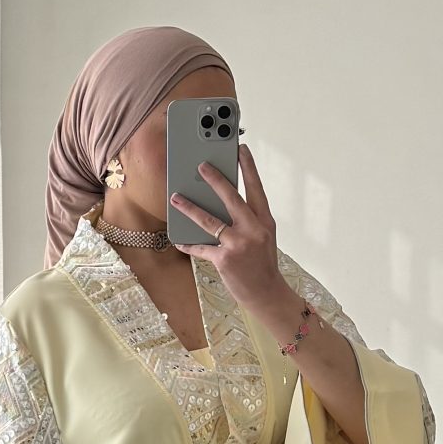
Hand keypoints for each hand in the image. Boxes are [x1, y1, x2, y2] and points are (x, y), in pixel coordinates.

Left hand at [169, 144, 286, 317]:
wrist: (267, 294)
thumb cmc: (262, 263)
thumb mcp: (262, 237)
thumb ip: (247, 220)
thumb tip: (220, 203)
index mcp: (264, 221)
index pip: (256, 189)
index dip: (249, 168)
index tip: (241, 149)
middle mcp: (253, 229)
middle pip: (232, 198)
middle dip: (216, 180)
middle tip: (202, 165)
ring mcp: (239, 244)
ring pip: (210, 221)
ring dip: (190, 208)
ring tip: (175, 197)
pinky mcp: (225, 259)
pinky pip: (201, 248)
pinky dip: (189, 244)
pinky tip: (179, 239)